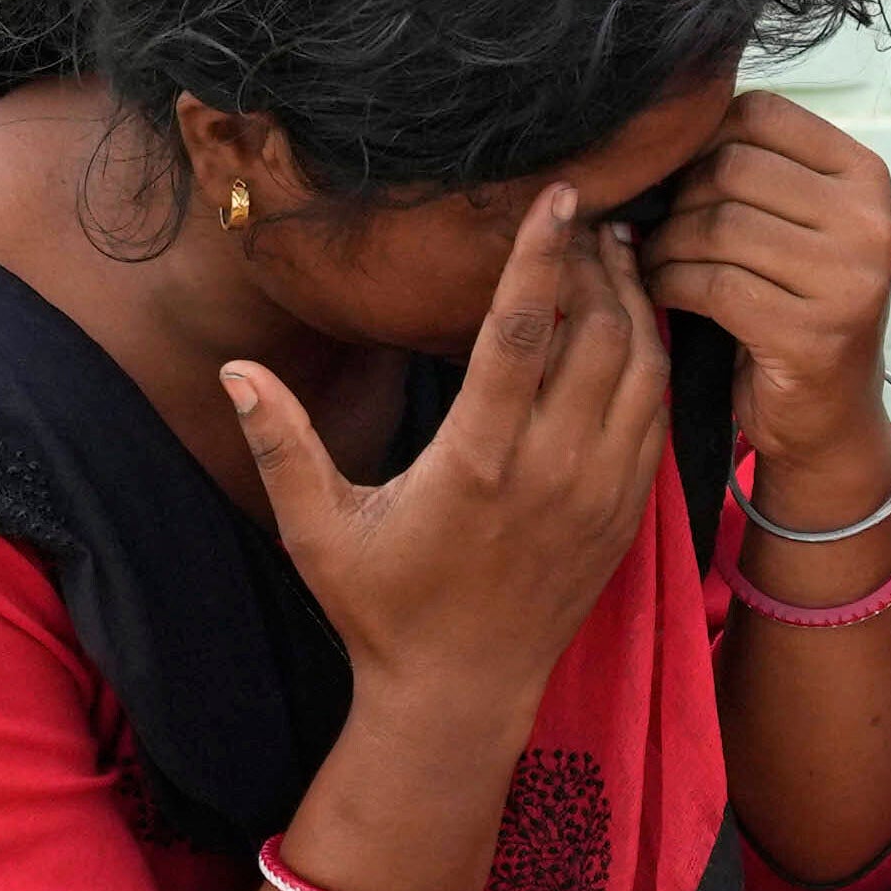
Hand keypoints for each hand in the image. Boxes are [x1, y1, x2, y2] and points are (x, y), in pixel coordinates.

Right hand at [224, 182, 666, 721]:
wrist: (460, 695)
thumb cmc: (382, 609)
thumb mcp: (318, 531)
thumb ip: (282, 443)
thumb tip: (234, 368)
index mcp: (477, 463)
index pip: (521, 333)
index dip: (542, 255)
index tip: (558, 195)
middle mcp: (551, 472)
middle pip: (598, 335)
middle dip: (596, 264)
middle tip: (584, 215)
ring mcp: (599, 494)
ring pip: (641, 369)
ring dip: (634, 304)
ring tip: (615, 253)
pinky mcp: (625, 515)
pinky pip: (656, 416)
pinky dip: (652, 359)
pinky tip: (635, 325)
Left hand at [638, 92, 890, 482]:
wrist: (827, 415)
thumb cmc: (795, 304)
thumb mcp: (796, 224)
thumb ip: (754, 170)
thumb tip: (662, 122)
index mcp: (866, 177)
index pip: (762, 114)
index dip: (701, 137)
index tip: (677, 176)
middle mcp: (869, 222)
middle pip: (734, 168)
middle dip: (678, 197)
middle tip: (655, 227)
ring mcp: (848, 280)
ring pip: (719, 226)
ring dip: (667, 244)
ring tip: (654, 260)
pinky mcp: (813, 334)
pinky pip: (714, 284)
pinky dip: (671, 283)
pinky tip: (662, 290)